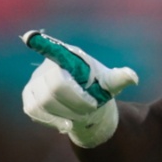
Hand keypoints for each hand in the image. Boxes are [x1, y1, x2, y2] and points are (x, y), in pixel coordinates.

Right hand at [20, 30, 138, 147]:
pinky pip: (35, 111)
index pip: (53, 48)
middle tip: (91, 107)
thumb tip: (132, 77)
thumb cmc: (98, 88)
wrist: (86, 106)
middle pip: (56, 85)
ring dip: (66, 112)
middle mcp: (47, 66)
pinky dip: (52, 120)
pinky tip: (66, 124)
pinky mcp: (29, 98)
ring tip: (81, 115)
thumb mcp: (111, 83)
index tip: (30, 37)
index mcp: (68, 56)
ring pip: (44, 101)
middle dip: (75, 101)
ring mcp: (35, 82)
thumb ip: (120, 78)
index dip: (40, 42)